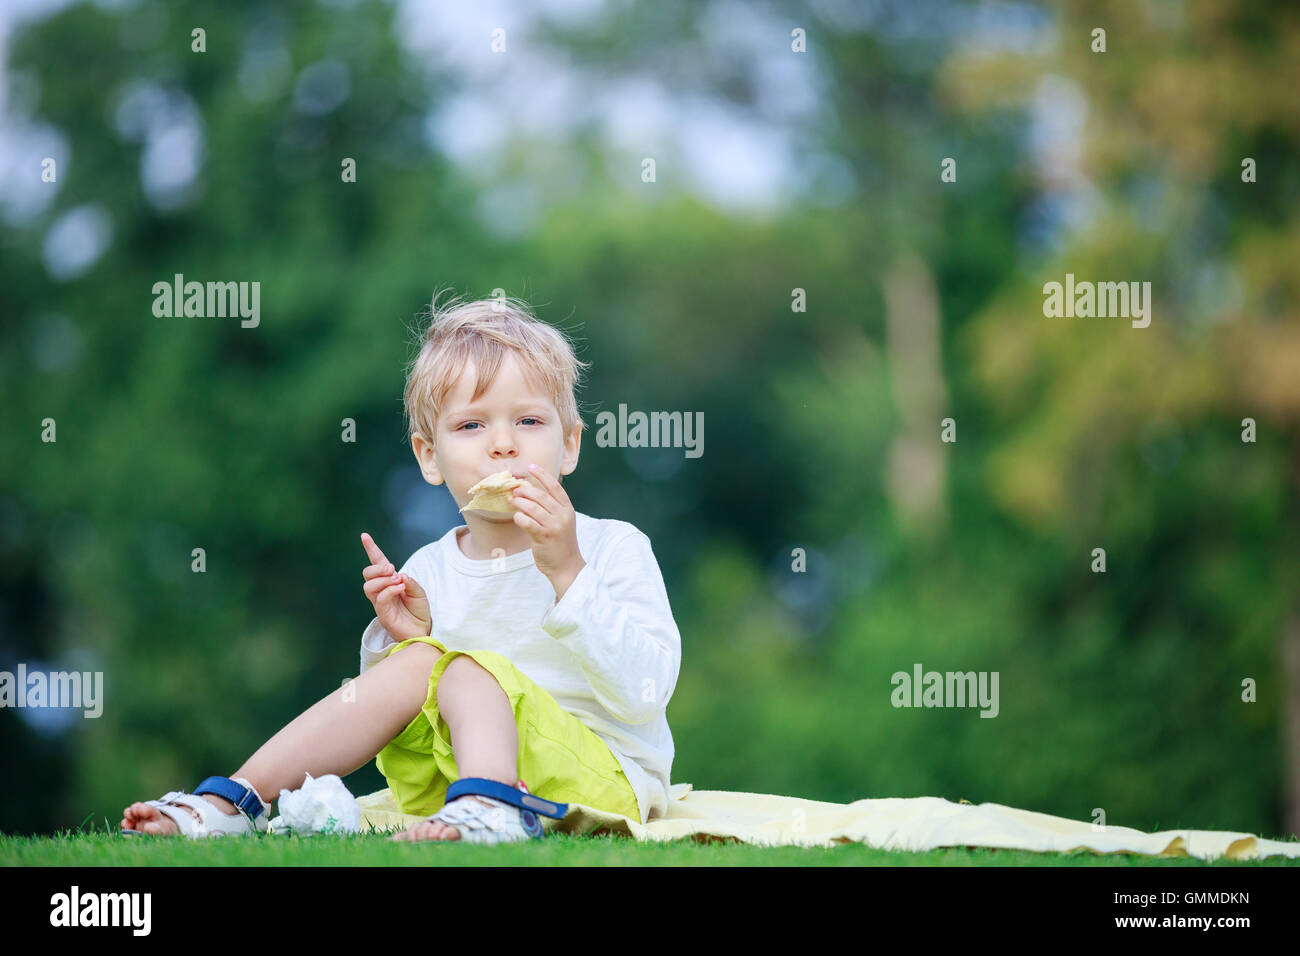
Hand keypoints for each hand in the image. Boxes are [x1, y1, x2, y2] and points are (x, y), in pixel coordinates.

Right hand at [361, 532, 431, 642]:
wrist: (422, 630)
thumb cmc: (419, 610)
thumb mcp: (419, 592)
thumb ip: (410, 582)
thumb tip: (399, 574)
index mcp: (389, 581)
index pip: (377, 563)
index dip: (371, 549)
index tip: (364, 536)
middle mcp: (381, 590)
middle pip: (367, 574)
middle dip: (378, 568)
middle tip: (393, 569)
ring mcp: (380, 602)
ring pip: (369, 586)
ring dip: (383, 579)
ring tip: (398, 580)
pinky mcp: (382, 614)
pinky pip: (380, 598)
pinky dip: (389, 590)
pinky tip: (400, 588)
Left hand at [510, 464, 585, 597]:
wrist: (566, 566)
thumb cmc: (560, 543)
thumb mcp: (561, 522)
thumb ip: (550, 508)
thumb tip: (529, 494)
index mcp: (568, 509)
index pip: (555, 487)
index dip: (542, 475)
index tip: (531, 467)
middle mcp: (562, 515)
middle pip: (541, 495)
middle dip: (525, 490)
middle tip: (515, 490)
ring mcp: (554, 526)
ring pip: (533, 507)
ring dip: (519, 502)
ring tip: (511, 501)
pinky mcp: (544, 537)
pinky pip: (527, 522)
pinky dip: (519, 517)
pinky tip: (516, 517)